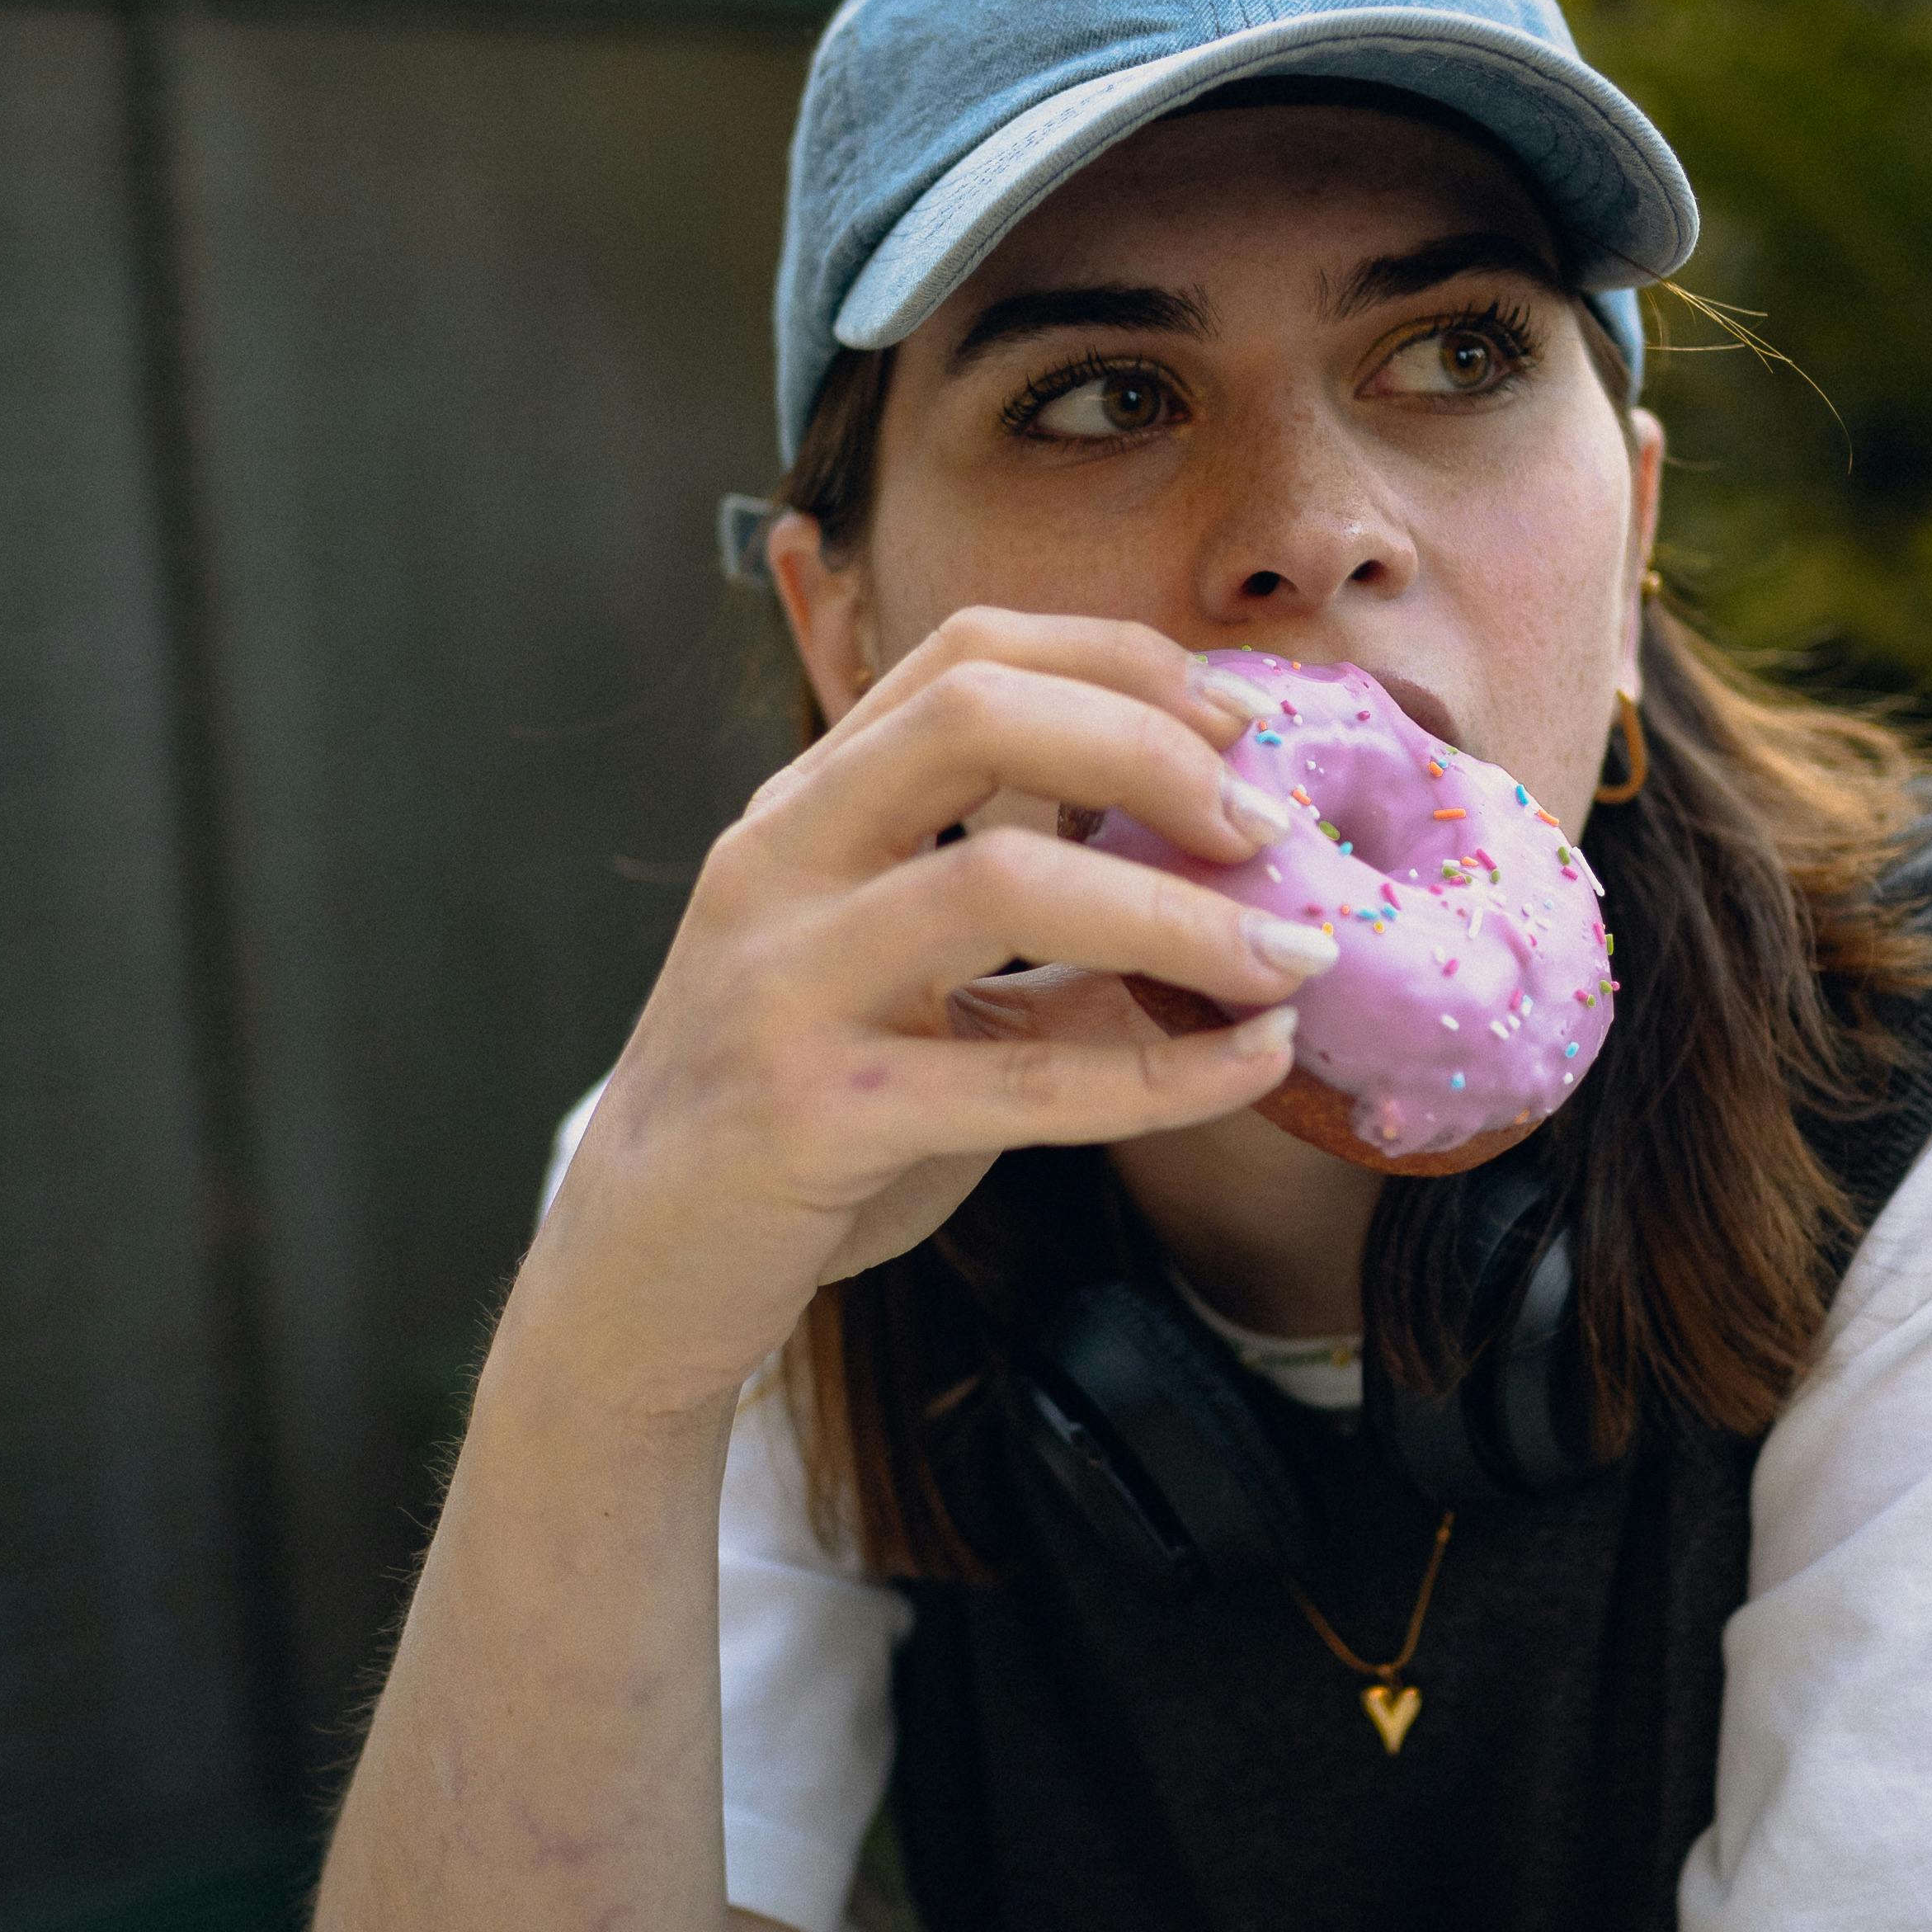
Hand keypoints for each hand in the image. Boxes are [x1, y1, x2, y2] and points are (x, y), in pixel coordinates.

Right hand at [531, 611, 1332, 1420]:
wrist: (638, 1273)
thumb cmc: (795, 1115)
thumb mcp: (906, 990)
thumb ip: (1039, 934)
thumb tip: (1232, 894)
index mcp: (804, 810)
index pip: (964, 657)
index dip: (1119, 662)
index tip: (1241, 722)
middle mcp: (778, 864)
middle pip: (973, 715)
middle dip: (1149, 747)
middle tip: (1267, 825)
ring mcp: (784, 984)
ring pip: (1000, 882)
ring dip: (1179, 914)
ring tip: (1293, 955)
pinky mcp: (811, 1117)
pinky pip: (1018, 1081)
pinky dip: (1164, 1073)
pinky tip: (1255, 1065)